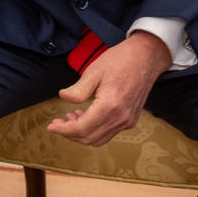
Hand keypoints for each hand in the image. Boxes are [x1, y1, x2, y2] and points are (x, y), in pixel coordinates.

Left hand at [46, 30, 171, 146]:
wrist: (146, 58)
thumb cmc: (120, 60)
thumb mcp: (94, 71)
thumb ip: (78, 89)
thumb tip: (63, 98)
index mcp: (110, 106)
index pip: (82, 128)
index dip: (64, 130)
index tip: (51, 126)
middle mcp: (121, 118)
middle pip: (90, 138)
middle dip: (70, 133)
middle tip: (57, 123)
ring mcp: (128, 120)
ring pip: (100, 138)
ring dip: (82, 132)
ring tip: (70, 117)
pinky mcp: (131, 119)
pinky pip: (109, 132)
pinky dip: (94, 129)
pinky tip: (85, 115)